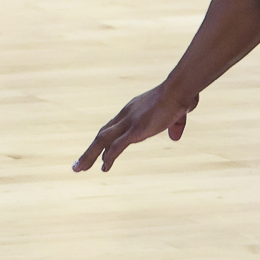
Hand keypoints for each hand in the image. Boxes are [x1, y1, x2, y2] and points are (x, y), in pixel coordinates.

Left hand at [73, 84, 199, 172]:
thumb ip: (174, 126)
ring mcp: (129, 123)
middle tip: (79, 164)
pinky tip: (104, 167)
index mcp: (132, 109)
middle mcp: (126, 116)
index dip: (105, 140)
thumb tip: (174, 138)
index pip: (113, 126)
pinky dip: (109, 157)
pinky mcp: (135, 131)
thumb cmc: (180, 97)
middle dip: (90, 151)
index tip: (99, 152)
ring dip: (90, 156)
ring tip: (79, 169)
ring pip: (102, 141)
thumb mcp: (177, 113)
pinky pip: (117, 146)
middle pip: (102, 134)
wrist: (178, 90)